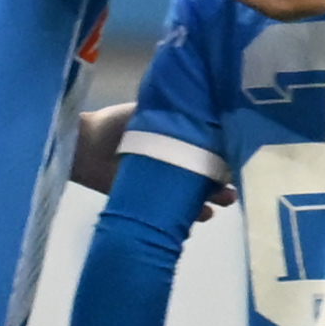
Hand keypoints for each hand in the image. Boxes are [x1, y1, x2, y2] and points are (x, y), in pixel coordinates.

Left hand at [70, 100, 231, 217]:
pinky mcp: (150, 205)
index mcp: (177, 139)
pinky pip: (173, 216)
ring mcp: (163, 185)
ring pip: (194, 197)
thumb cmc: (118, 125)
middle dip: (221, 185)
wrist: (87, 147)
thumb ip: (178, 113)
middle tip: (232, 192)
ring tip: (220, 205)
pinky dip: (188, 220)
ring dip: (210, 202)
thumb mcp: (151, 112)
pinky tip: (199, 219)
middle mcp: (174, 162)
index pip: (208, 151)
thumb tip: (209, 106)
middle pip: (205, 176)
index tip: (238, 162)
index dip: (224, 158)